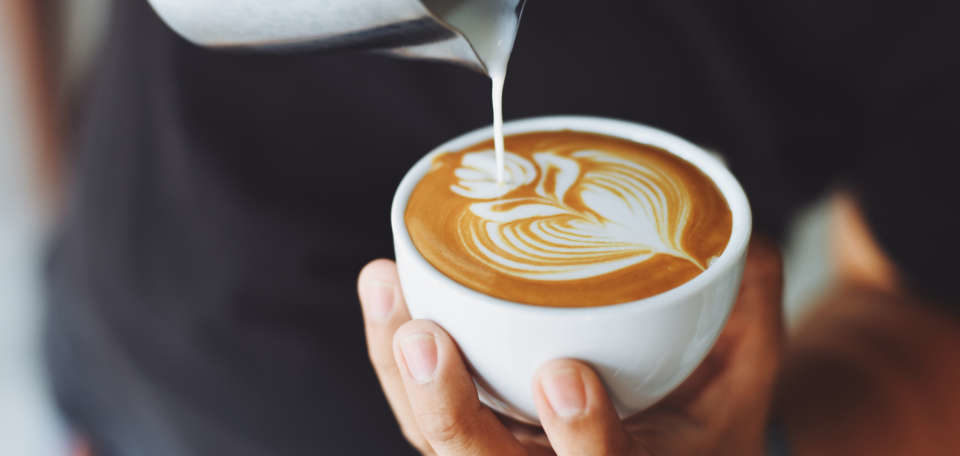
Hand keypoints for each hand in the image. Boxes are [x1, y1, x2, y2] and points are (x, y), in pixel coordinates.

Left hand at [357, 238, 782, 454]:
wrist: (673, 453)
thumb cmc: (705, 420)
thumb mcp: (745, 372)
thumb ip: (747, 307)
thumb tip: (739, 230)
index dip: (584, 438)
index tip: (566, 376)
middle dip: (450, 412)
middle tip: (425, 339)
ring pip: (438, 441)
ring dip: (401, 373)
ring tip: (387, 289)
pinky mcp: (477, 435)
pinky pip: (422, 413)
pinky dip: (394, 357)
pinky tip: (386, 290)